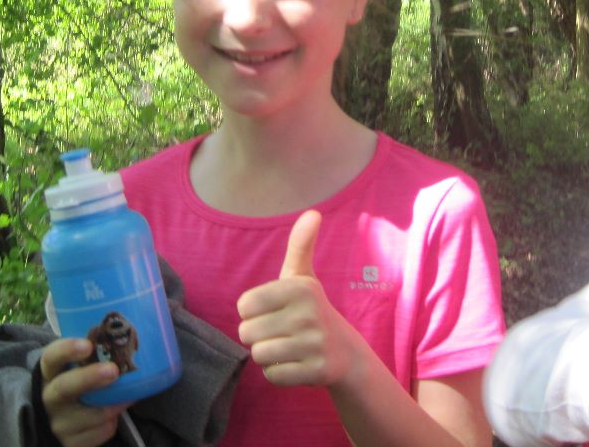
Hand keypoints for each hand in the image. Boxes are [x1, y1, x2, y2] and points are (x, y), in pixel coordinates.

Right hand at [39, 337, 125, 446]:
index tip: (87, 345)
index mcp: (50, 372)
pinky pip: (96, 434)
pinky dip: (111, 424)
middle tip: (113, 371)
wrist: (62, 418)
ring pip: (86, 416)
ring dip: (112, 406)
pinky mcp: (70, 443)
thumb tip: (129, 338)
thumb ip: (94, 354)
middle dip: (89, 378)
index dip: (67, 350)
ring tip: (128, 396)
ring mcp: (58, 424)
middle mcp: (50, 397)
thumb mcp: (78, 366)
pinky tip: (115, 415)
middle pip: (64, 388)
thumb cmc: (78, 381)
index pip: (52, 357)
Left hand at [236, 209, 365, 388]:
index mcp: (300, 287)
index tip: (272, 311)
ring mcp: (314, 345)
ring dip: (268, 355)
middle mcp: (308, 314)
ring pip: (259, 355)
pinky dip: (278, 373)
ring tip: (287, 347)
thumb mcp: (303, 276)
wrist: (344, 350)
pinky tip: (295, 363)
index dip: (252, 312)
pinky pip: (273, 376)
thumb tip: (313, 212)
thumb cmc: (310, 309)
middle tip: (280, 331)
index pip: (244, 305)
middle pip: (247, 333)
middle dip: (257, 335)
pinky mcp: (316, 372)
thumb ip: (300, 245)